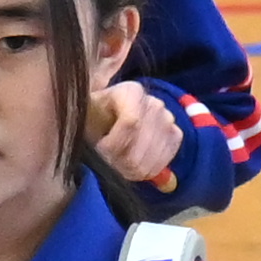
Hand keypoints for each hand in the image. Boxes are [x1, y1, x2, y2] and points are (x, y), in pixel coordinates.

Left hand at [90, 79, 184, 194]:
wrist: (107, 119)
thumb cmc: (92, 118)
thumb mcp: (84, 118)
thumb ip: (92, 127)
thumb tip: (102, 147)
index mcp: (131, 91)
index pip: (131, 122)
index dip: (116, 144)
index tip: (100, 151)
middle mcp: (154, 102)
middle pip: (144, 140)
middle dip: (124, 159)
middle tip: (107, 164)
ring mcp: (168, 118)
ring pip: (155, 153)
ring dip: (135, 167)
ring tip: (118, 167)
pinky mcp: (175, 134)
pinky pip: (167, 156)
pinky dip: (150, 168)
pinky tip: (134, 168)